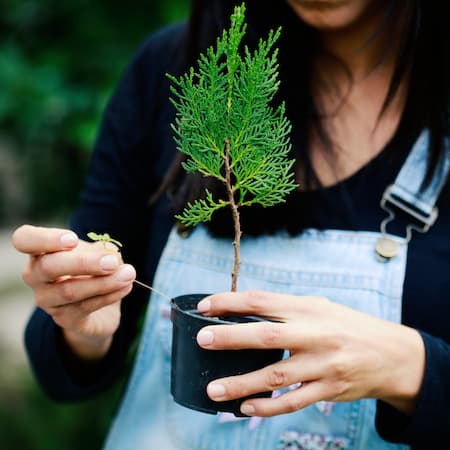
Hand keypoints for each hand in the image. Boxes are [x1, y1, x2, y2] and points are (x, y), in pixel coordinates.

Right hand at [12, 225, 135, 359]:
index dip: (45, 239)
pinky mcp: (64, 319)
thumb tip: (110, 255)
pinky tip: (126, 287)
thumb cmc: (93, 271)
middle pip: (48, 267)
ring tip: (129, 274)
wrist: (98, 309)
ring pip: (70, 290)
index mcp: (40, 252)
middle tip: (112, 262)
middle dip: (84, 263)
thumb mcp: (98, 254)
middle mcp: (36, 276)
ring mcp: (47, 300)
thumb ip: (102, 250)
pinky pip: (85, 307)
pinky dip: (109, 295)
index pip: (24, 239)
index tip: (73, 239)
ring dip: (104, 282)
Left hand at [195, 291, 424, 416]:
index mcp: (308, 308)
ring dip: (241, 384)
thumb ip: (285, 309)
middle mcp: (315, 334)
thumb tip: (243, 310)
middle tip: (202, 340)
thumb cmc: (346, 325)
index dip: (231, 301)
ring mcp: (322, 364)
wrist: (391, 354)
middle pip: (267, 335)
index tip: (205, 306)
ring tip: (213, 390)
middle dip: (232, 338)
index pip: (262, 300)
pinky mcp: (329, 390)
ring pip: (276, 376)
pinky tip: (245, 409)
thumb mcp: (318, 307)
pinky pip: (293, 402)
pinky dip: (268, 408)